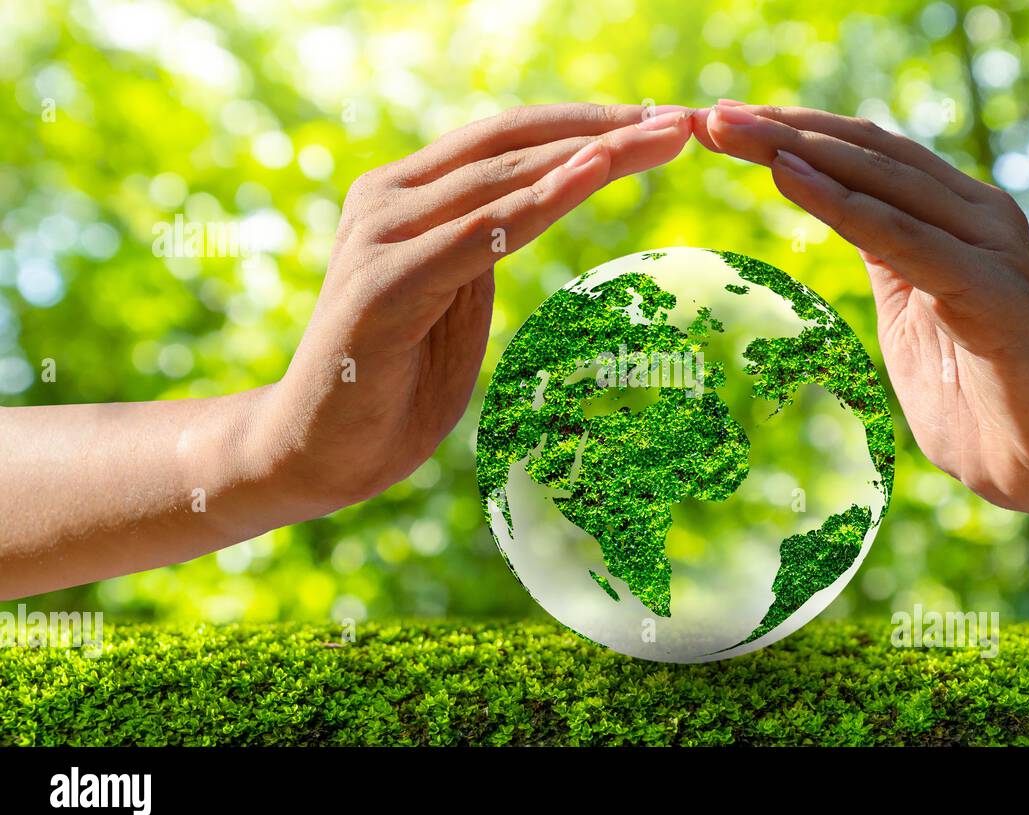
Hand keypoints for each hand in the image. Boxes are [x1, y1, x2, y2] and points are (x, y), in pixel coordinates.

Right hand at [257, 104, 694, 517]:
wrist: (316, 450)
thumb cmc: (396, 378)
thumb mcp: (454, 294)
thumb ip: (485, 244)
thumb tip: (542, 205)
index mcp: (407, 195)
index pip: (509, 140)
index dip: (587, 123)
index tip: (663, 122)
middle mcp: (387, 198)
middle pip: (513, 143)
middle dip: (605, 126)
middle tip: (685, 121)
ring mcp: (380, 237)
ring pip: (503, 178)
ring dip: (591, 152)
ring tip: (662, 136)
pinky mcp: (383, 286)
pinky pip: (480, 234)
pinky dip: (542, 201)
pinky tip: (594, 173)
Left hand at [693, 103, 1028, 525]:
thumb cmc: (987, 402)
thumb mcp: (914, 321)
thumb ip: (888, 267)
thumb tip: (847, 227)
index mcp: (955, 220)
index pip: (866, 158)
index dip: (795, 135)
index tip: (724, 126)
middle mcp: (975, 216)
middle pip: (866, 152)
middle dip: (783, 129)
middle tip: (709, 114)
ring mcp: (988, 246)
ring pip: (879, 179)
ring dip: (799, 150)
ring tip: (733, 130)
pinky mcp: (991, 290)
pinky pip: (900, 237)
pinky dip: (840, 204)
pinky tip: (786, 176)